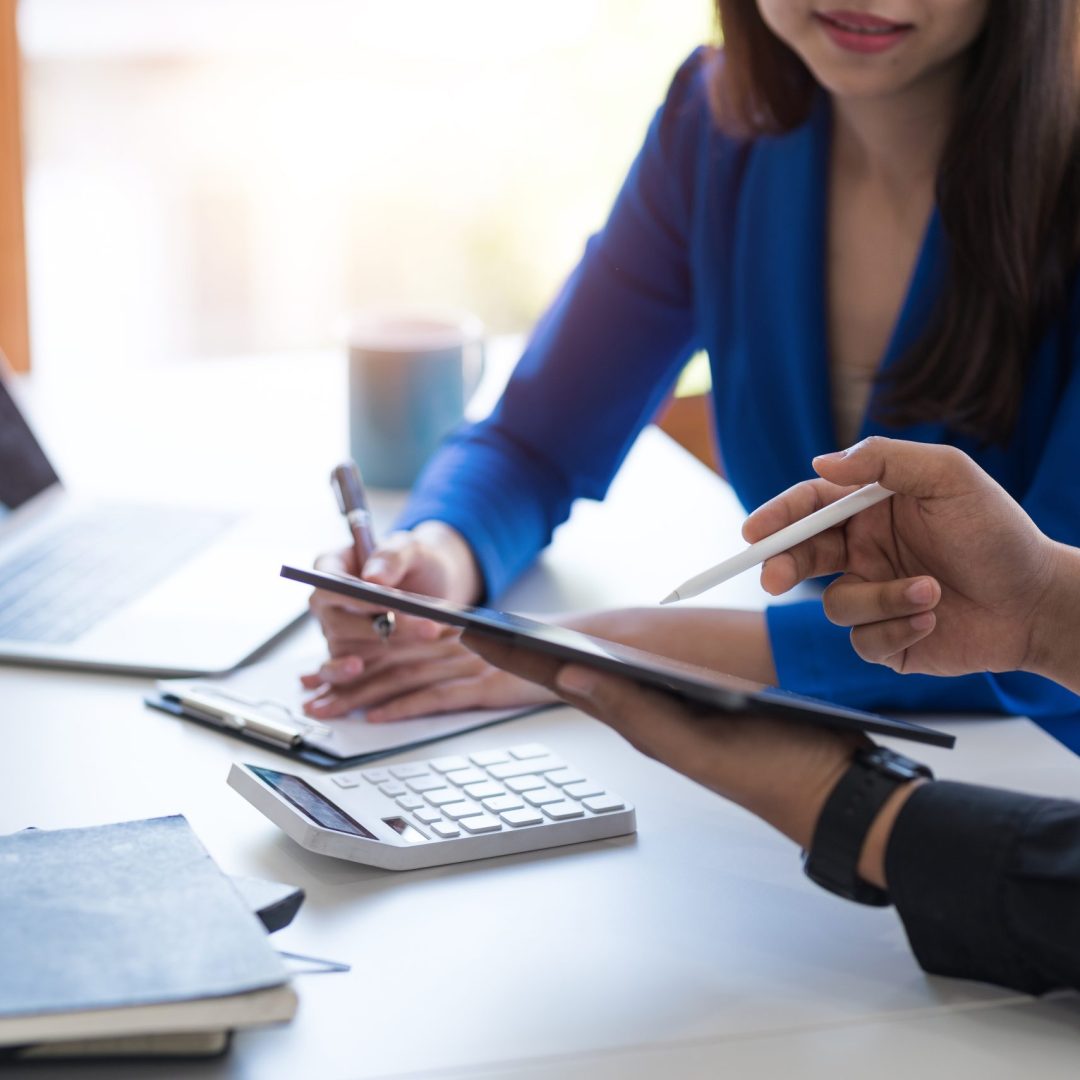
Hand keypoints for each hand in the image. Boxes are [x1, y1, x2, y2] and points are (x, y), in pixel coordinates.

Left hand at [301, 627, 556, 720]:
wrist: (578, 646)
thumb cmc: (534, 647)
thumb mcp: (487, 642)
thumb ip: (451, 649)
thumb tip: (414, 669)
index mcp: (446, 631)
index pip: (388, 643)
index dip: (349, 657)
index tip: (318, 671)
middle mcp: (449, 643)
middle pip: (385, 661)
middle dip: (341, 678)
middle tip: (307, 693)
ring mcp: (466, 664)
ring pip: (400, 679)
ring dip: (359, 696)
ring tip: (326, 709)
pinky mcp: (484, 687)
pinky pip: (435, 698)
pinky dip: (401, 707)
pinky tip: (374, 717)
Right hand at [304, 521, 499, 717]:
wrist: (438, 587)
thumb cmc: (419, 562)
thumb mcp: (413, 549)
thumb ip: (392, 556)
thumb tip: (372, 577)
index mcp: (332, 566)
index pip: (329, 581)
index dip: (356, 595)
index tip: (390, 600)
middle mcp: (327, 601)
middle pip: (337, 620)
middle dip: (380, 625)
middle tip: (424, 625)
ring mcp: (335, 631)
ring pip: (344, 647)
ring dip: (386, 646)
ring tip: (426, 636)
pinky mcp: (347, 655)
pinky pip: (336, 671)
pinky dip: (345, 673)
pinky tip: (359, 669)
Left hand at [463, 633, 861, 850]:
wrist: (829, 788)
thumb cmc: (770, 771)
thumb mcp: (694, 747)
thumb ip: (633, 712)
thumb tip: (570, 672)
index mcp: (637, 720)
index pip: (561, 680)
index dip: (513, 656)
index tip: (467, 630)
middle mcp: (644, 714)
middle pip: (569, 674)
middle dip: (519, 652)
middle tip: (474, 626)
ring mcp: (667, 709)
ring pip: (597, 674)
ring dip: (553, 653)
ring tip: (514, 635)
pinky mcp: (694, 702)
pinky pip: (634, 674)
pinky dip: (603, 656)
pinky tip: (593, 649)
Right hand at [743, 437, 1059, 676]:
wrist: (1037, 602)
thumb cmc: (997, 534)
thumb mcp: (949, 476)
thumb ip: (885, 460)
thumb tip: (821, 461)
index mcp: (870, 510)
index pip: (810, 506)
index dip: (777, 517)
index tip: (755, 531)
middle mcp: (864, 551)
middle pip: (800, 556)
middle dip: (782, 565)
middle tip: (773, 577)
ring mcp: (873, 595)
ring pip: (836, 604)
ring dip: (880, 598)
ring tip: (931, 591)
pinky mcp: (886, 639)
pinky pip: (862, 641)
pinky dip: (896, 629)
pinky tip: (933, 618)